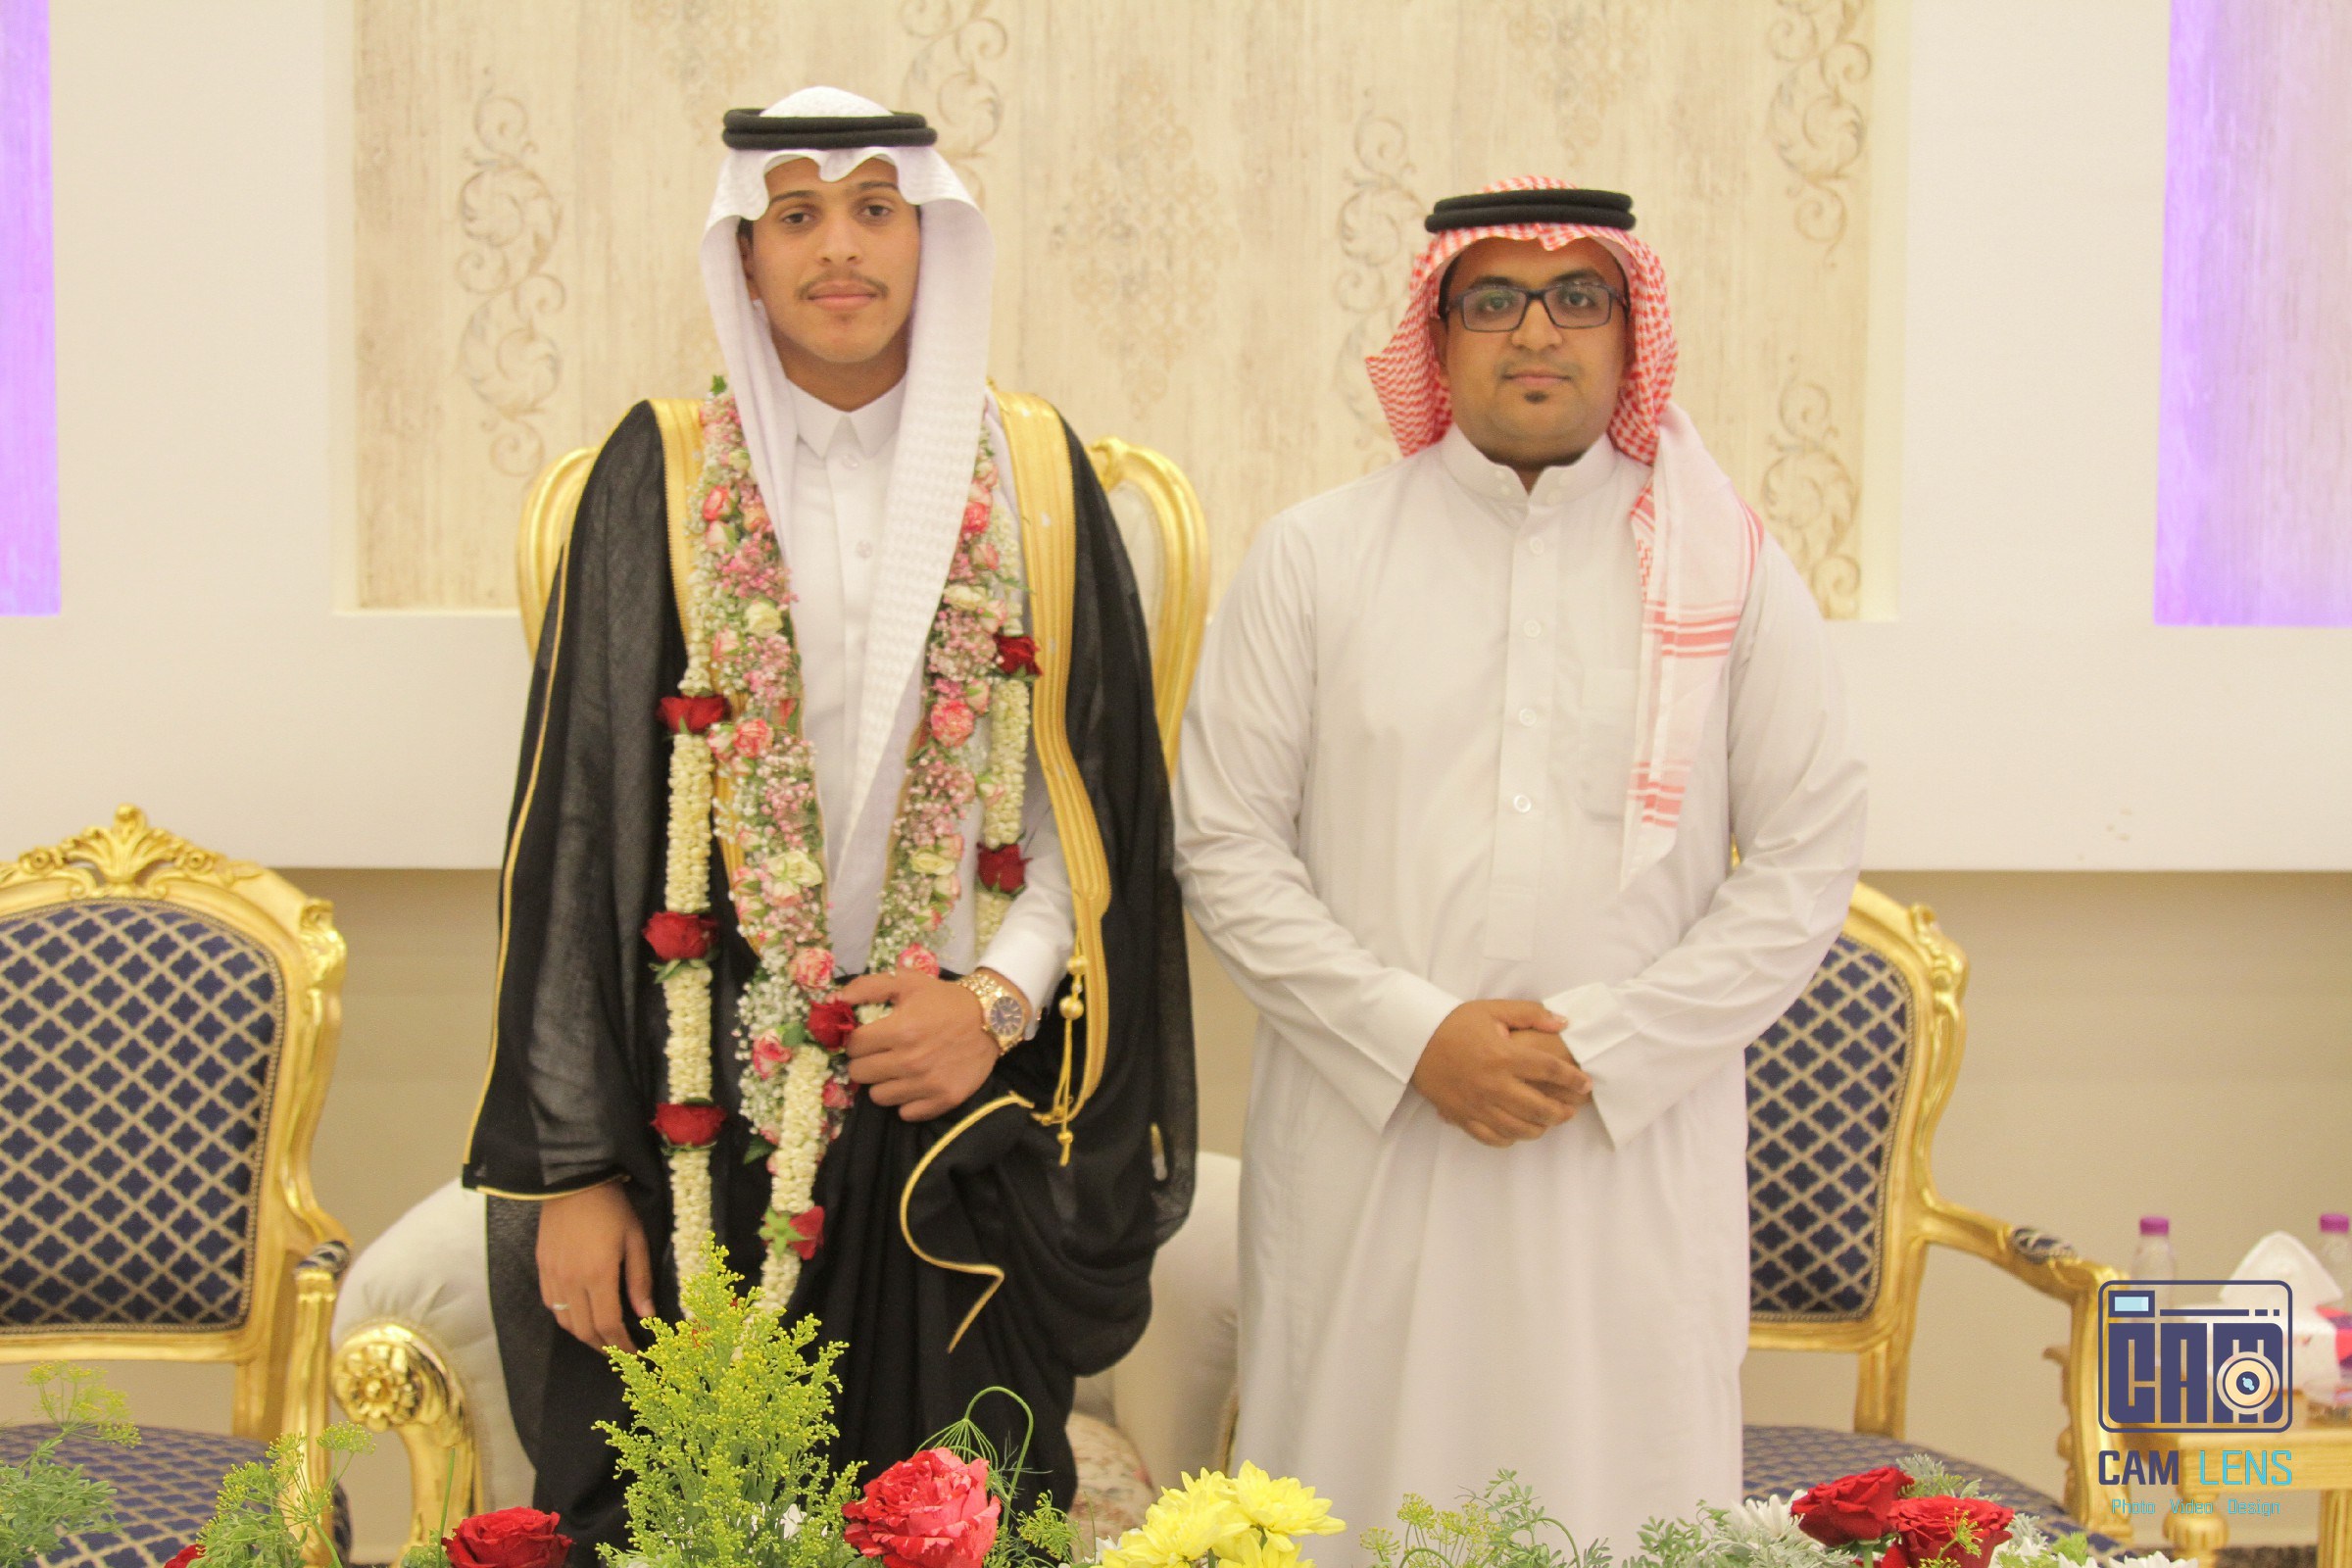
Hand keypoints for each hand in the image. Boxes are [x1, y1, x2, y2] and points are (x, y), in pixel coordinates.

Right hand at [536, 1180, 653, 1350]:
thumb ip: (640, 1280)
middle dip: (604, 1347)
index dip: (623, 1345)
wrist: (573, 1181)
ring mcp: (552, 1276)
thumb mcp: (635, 1239)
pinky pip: (550, 1304)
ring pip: (564, 1322)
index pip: (609, 1325)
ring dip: (584, 1336)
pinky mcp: (541, 1268)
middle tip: (621, 1352)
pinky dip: (566, 1318)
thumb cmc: (612, 1207)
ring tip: (602, 1338)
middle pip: (585, 1331)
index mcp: (598, 1275)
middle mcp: (571, 1281)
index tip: (636, 1353)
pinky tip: (580, 1316)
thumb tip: (647, 1314)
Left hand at [835, 970, 1007, 1121]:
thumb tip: (836, 1000)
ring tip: (897, 1070)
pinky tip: (915, 1084)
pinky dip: (906, 1101)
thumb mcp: (908, 982)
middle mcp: (910, 1061)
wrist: (992, 1019)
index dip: (856, 1041)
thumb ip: (868, 986)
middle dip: (865, 1062)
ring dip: (883, 1083)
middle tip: (880, 1054)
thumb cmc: (945, 1000)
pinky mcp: (943, 1100)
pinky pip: (905, 1113)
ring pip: (879, 1097)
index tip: (868, 1038)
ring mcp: (927, 1084)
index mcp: (899, 1030)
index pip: (853, 1046)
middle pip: (859, 1075)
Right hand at [1409, 999, 1591, 1147]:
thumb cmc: (1454, 1023)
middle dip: (1563, 1111)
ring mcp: (1478, 1105)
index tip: (1585, 1083)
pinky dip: (1510, 1138)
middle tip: (1572, 1109)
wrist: (1413, 1039)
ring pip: (1519, 1129)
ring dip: (1541, 1128)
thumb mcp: (1492, 1010)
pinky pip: (1493, 1138)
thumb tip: (1562, 1022)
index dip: (1574, 1079)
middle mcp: (1493, 1084)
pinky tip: (1518, 1131)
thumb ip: (1530, 1014)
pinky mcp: (1462, 1117)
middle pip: (1540, 1108)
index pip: (1550, 1071)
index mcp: (1504, 1056)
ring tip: (1548, 1121)